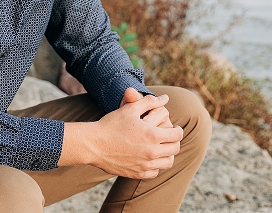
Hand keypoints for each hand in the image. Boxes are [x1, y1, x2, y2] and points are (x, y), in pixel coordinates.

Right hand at [60, 93, 182, 178]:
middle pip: (175, 149)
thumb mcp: (130, 109)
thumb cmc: (111, 124)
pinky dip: (156, 165)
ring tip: (161, 147)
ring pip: (167, 162)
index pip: (177, 135)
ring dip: (167, 154)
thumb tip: (165, 97)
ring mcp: (144, 165)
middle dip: (174, 141)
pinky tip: (149, 157)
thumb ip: (150, 101)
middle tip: (168, 136)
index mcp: (153, 136)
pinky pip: (155, 172)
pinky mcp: (136, 173)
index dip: (178, 129)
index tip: (174, 127)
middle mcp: (151, 153)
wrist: (93, 144)